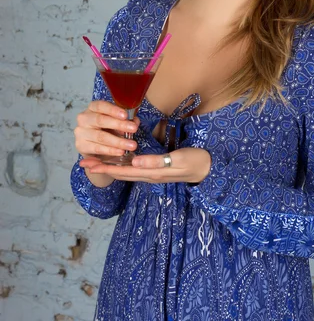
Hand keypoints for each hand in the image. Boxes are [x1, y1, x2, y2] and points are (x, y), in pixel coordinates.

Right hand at [74, 100, 139, 158]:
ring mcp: (80, 132)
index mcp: (92, 108)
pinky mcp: (80, 146)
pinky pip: (97, 148)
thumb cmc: (107, 129)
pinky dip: (110, 150)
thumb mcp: (117, 122)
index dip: (113, 110)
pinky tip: (121, 151)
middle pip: (100, 120)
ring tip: (131, 145)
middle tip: (134, 129)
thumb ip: (126, 120)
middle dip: (119, 125)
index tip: (126, 115)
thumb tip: (134, 122)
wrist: (96, 147)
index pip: (100, 105)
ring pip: (100, 136)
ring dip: (118, 141)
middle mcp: (84, 118)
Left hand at [79, 147, 211, 184]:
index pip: (122, 171)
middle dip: (101, 168)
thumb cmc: (195, 160)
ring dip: (109, 168)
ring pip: (126, 172)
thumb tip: (134, 162)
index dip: (104, 167)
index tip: (87, 162)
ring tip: (94, 163)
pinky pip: (134, 170)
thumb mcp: (178, 159)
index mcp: (151, 172)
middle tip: (82, 163)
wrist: (208, 168)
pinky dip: (122, 166)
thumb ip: (156, 162)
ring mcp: (152, 174)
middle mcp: (148, 175)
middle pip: (120, 173)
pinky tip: (118, 162)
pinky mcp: (156, 170)